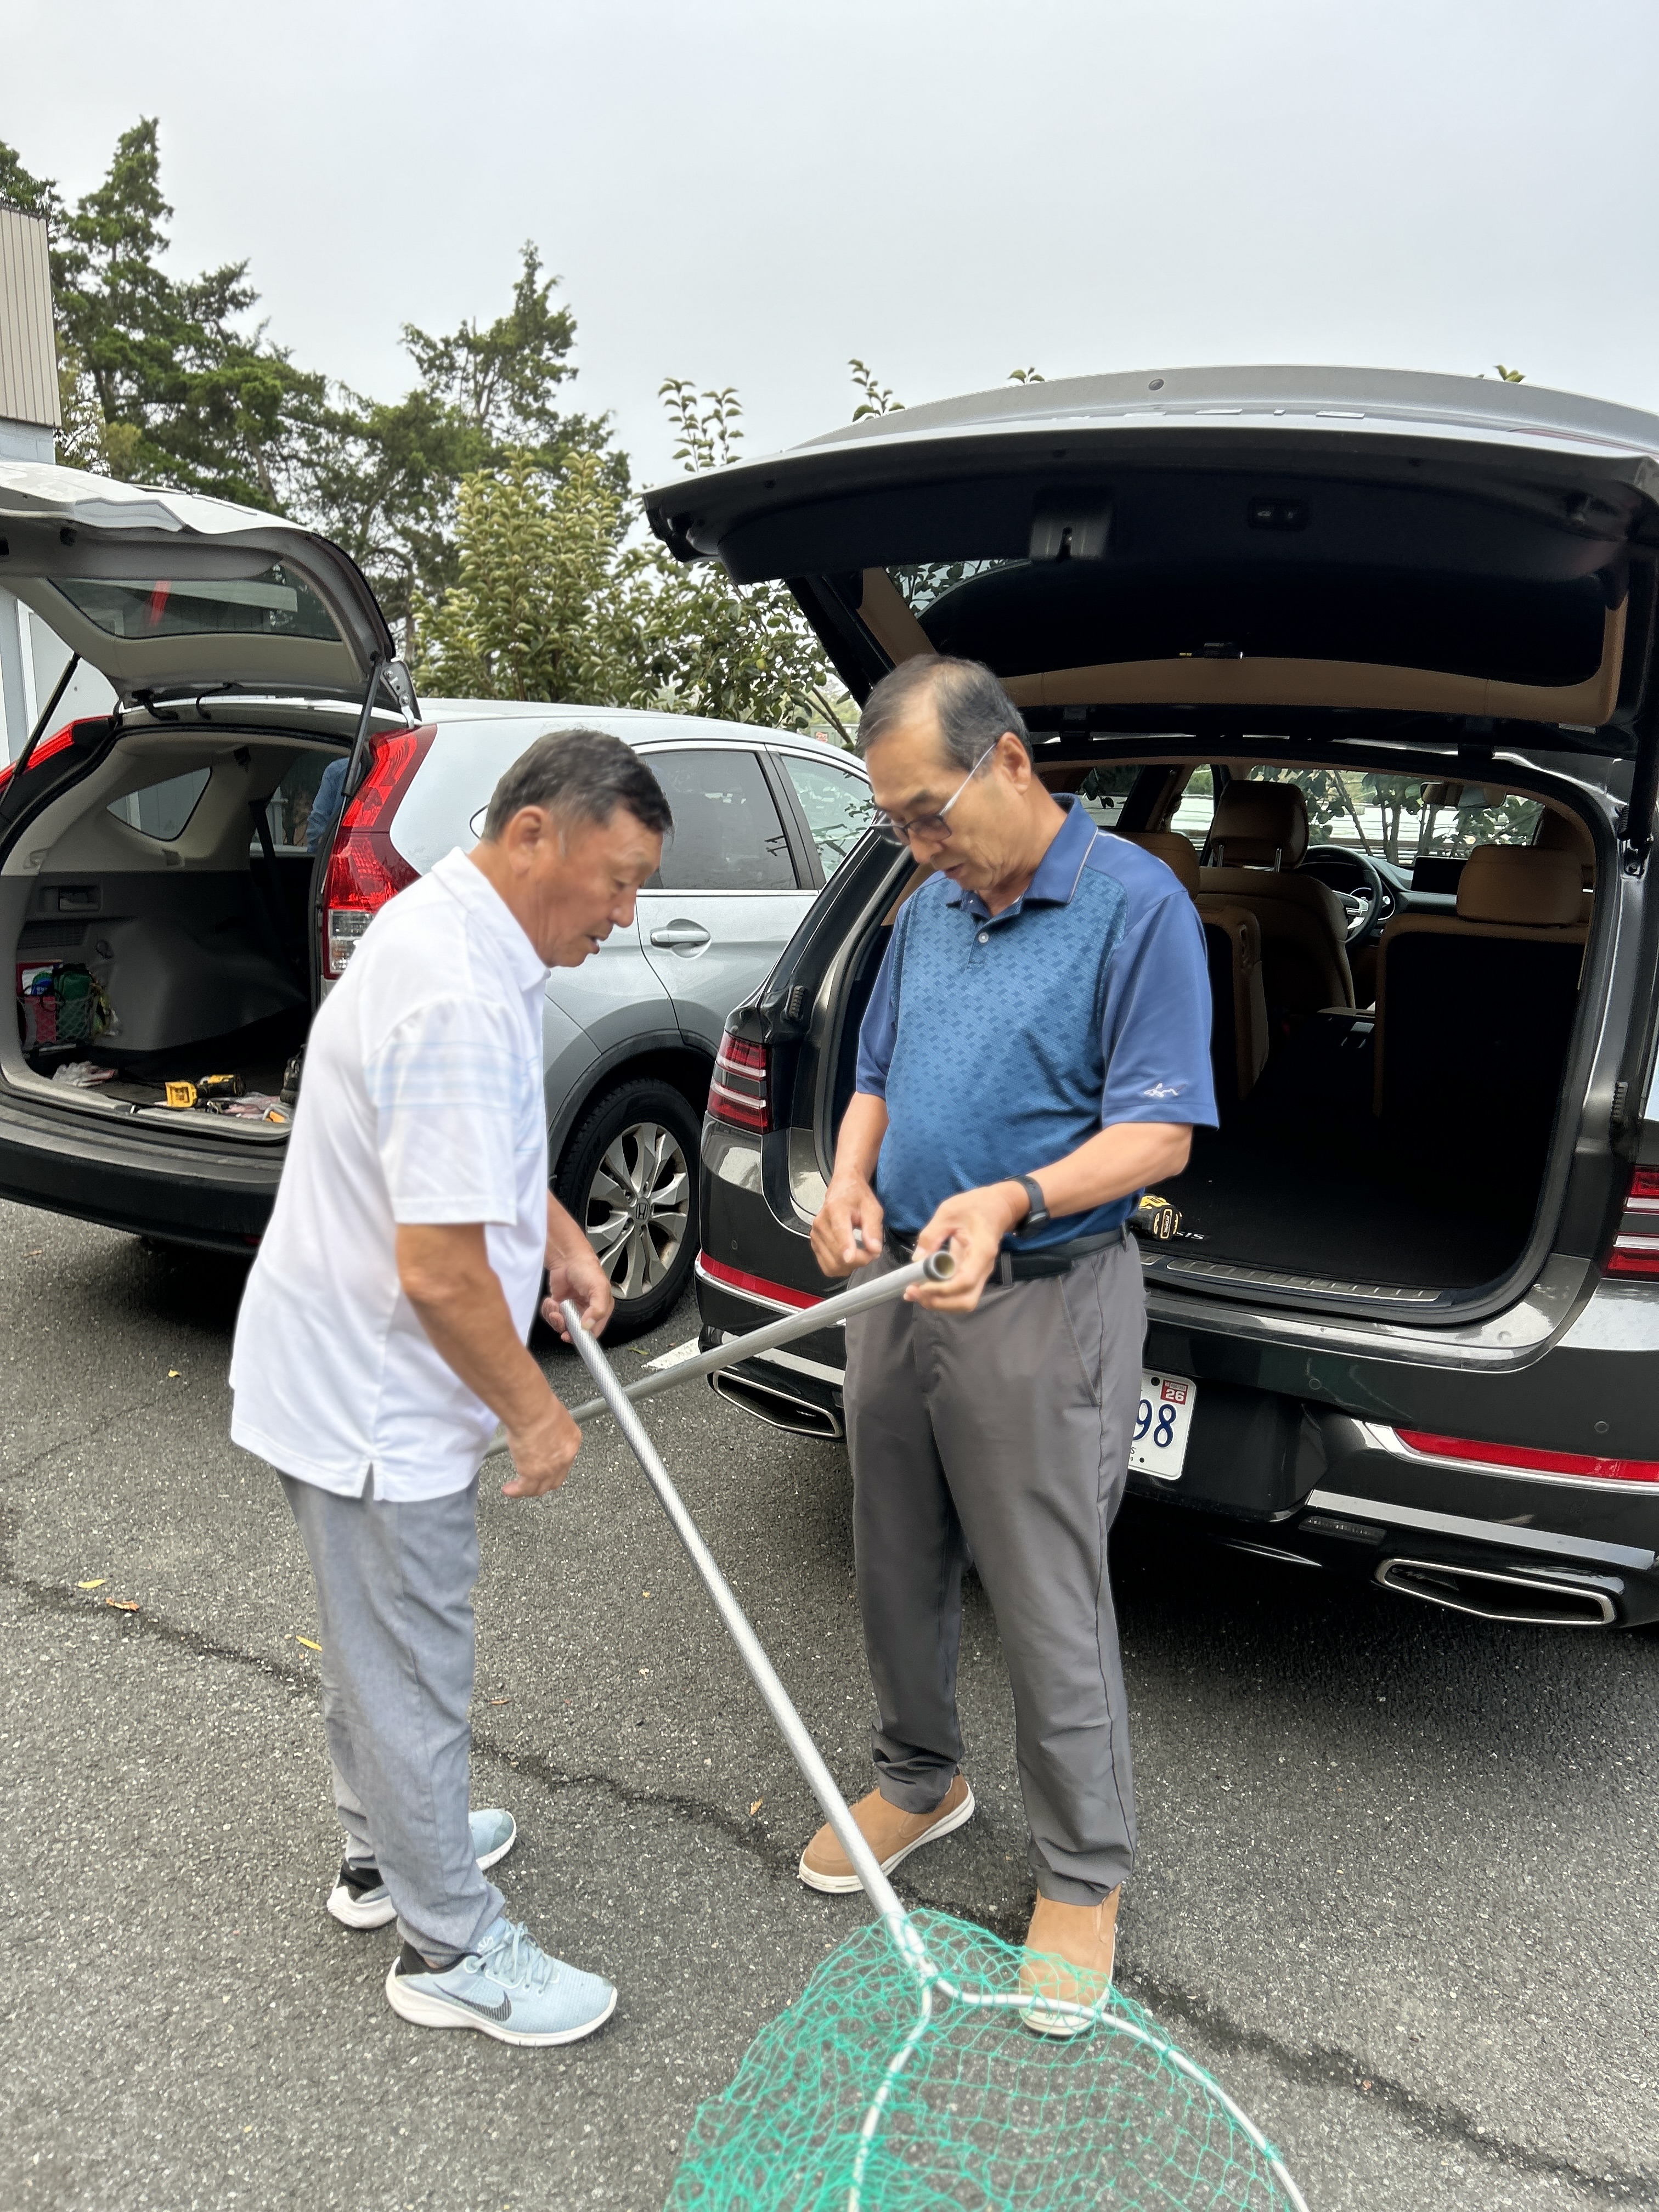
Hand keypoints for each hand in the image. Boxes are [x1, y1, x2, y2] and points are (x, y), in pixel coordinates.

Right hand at [501, 1393, 582, 1498]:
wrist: (532, 1411)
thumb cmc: (540, 1406)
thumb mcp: (552, 1416)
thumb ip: (549, 1427)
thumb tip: (541, 1429)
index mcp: (571, 1441)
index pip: (565, 1461)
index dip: (554, 1467)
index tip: (544, 1466)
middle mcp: (564, 1457)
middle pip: (555, 1480)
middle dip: (544, 1483)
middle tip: (533, 1481)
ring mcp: (550, 1468)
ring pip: (540, 1488)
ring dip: (530, 1489)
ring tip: (519, 1487)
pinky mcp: (533, 1473)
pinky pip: (524, 1488)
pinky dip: (516, 1491)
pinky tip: (509, 1489)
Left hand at [542, 1240, 613, 1340]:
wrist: (567, 1257)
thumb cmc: (586, 1268)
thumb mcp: (598, 1288)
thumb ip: (598, 1309)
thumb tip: (588, 1326)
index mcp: (600, 1309)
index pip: (593, 1332)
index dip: (583, 1336)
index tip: (572, 1335)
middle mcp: (586, 1311)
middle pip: (575, 1331)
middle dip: (565, 1327)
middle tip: (562, 1318)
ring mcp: (571, 1309)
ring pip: (561, 1325)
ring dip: (555, 1318)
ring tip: (556, 1307)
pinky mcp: (559, 1305)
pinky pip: (551, 1316)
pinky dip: (548, 1311)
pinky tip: (551, 1301)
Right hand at [812, 1175, 884, 1278]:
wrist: (843, 1189)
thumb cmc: (856, 1196)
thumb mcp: (872, 1208)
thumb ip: (873, 1229)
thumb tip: (874, 1249)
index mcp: (836, 1209)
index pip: (839, 1231)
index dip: (845, 1247)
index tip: (850, 1258)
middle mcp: (821, 1223)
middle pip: (838, 1255)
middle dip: (859, 1260)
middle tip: (871, 1251)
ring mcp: (815, 1235)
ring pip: (833, 1265)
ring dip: (851, 1266)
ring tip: (861, 1253)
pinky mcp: (814, 1244)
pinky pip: (827, 1267)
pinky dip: (841, 1267)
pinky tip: (849, 1256)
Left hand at [910, 1182, 1024, 1312]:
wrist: (998, 1206)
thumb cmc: (975, 1205)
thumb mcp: (949, 1212)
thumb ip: (932, 1235)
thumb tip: (916, 1260)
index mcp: (981, 1251)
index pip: (965, 1281)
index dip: (942, 1289)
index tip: (920, 1285)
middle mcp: (984, 1268)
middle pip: (966, 1301)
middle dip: (939, 1302)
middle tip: (914, 1292)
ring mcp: (979, 1273)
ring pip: (963, 1301)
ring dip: (939, 1302)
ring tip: (914, 1293)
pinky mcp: (972, 1273)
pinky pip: (958, 1293)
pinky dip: (941, 1296)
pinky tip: (922, 1289)